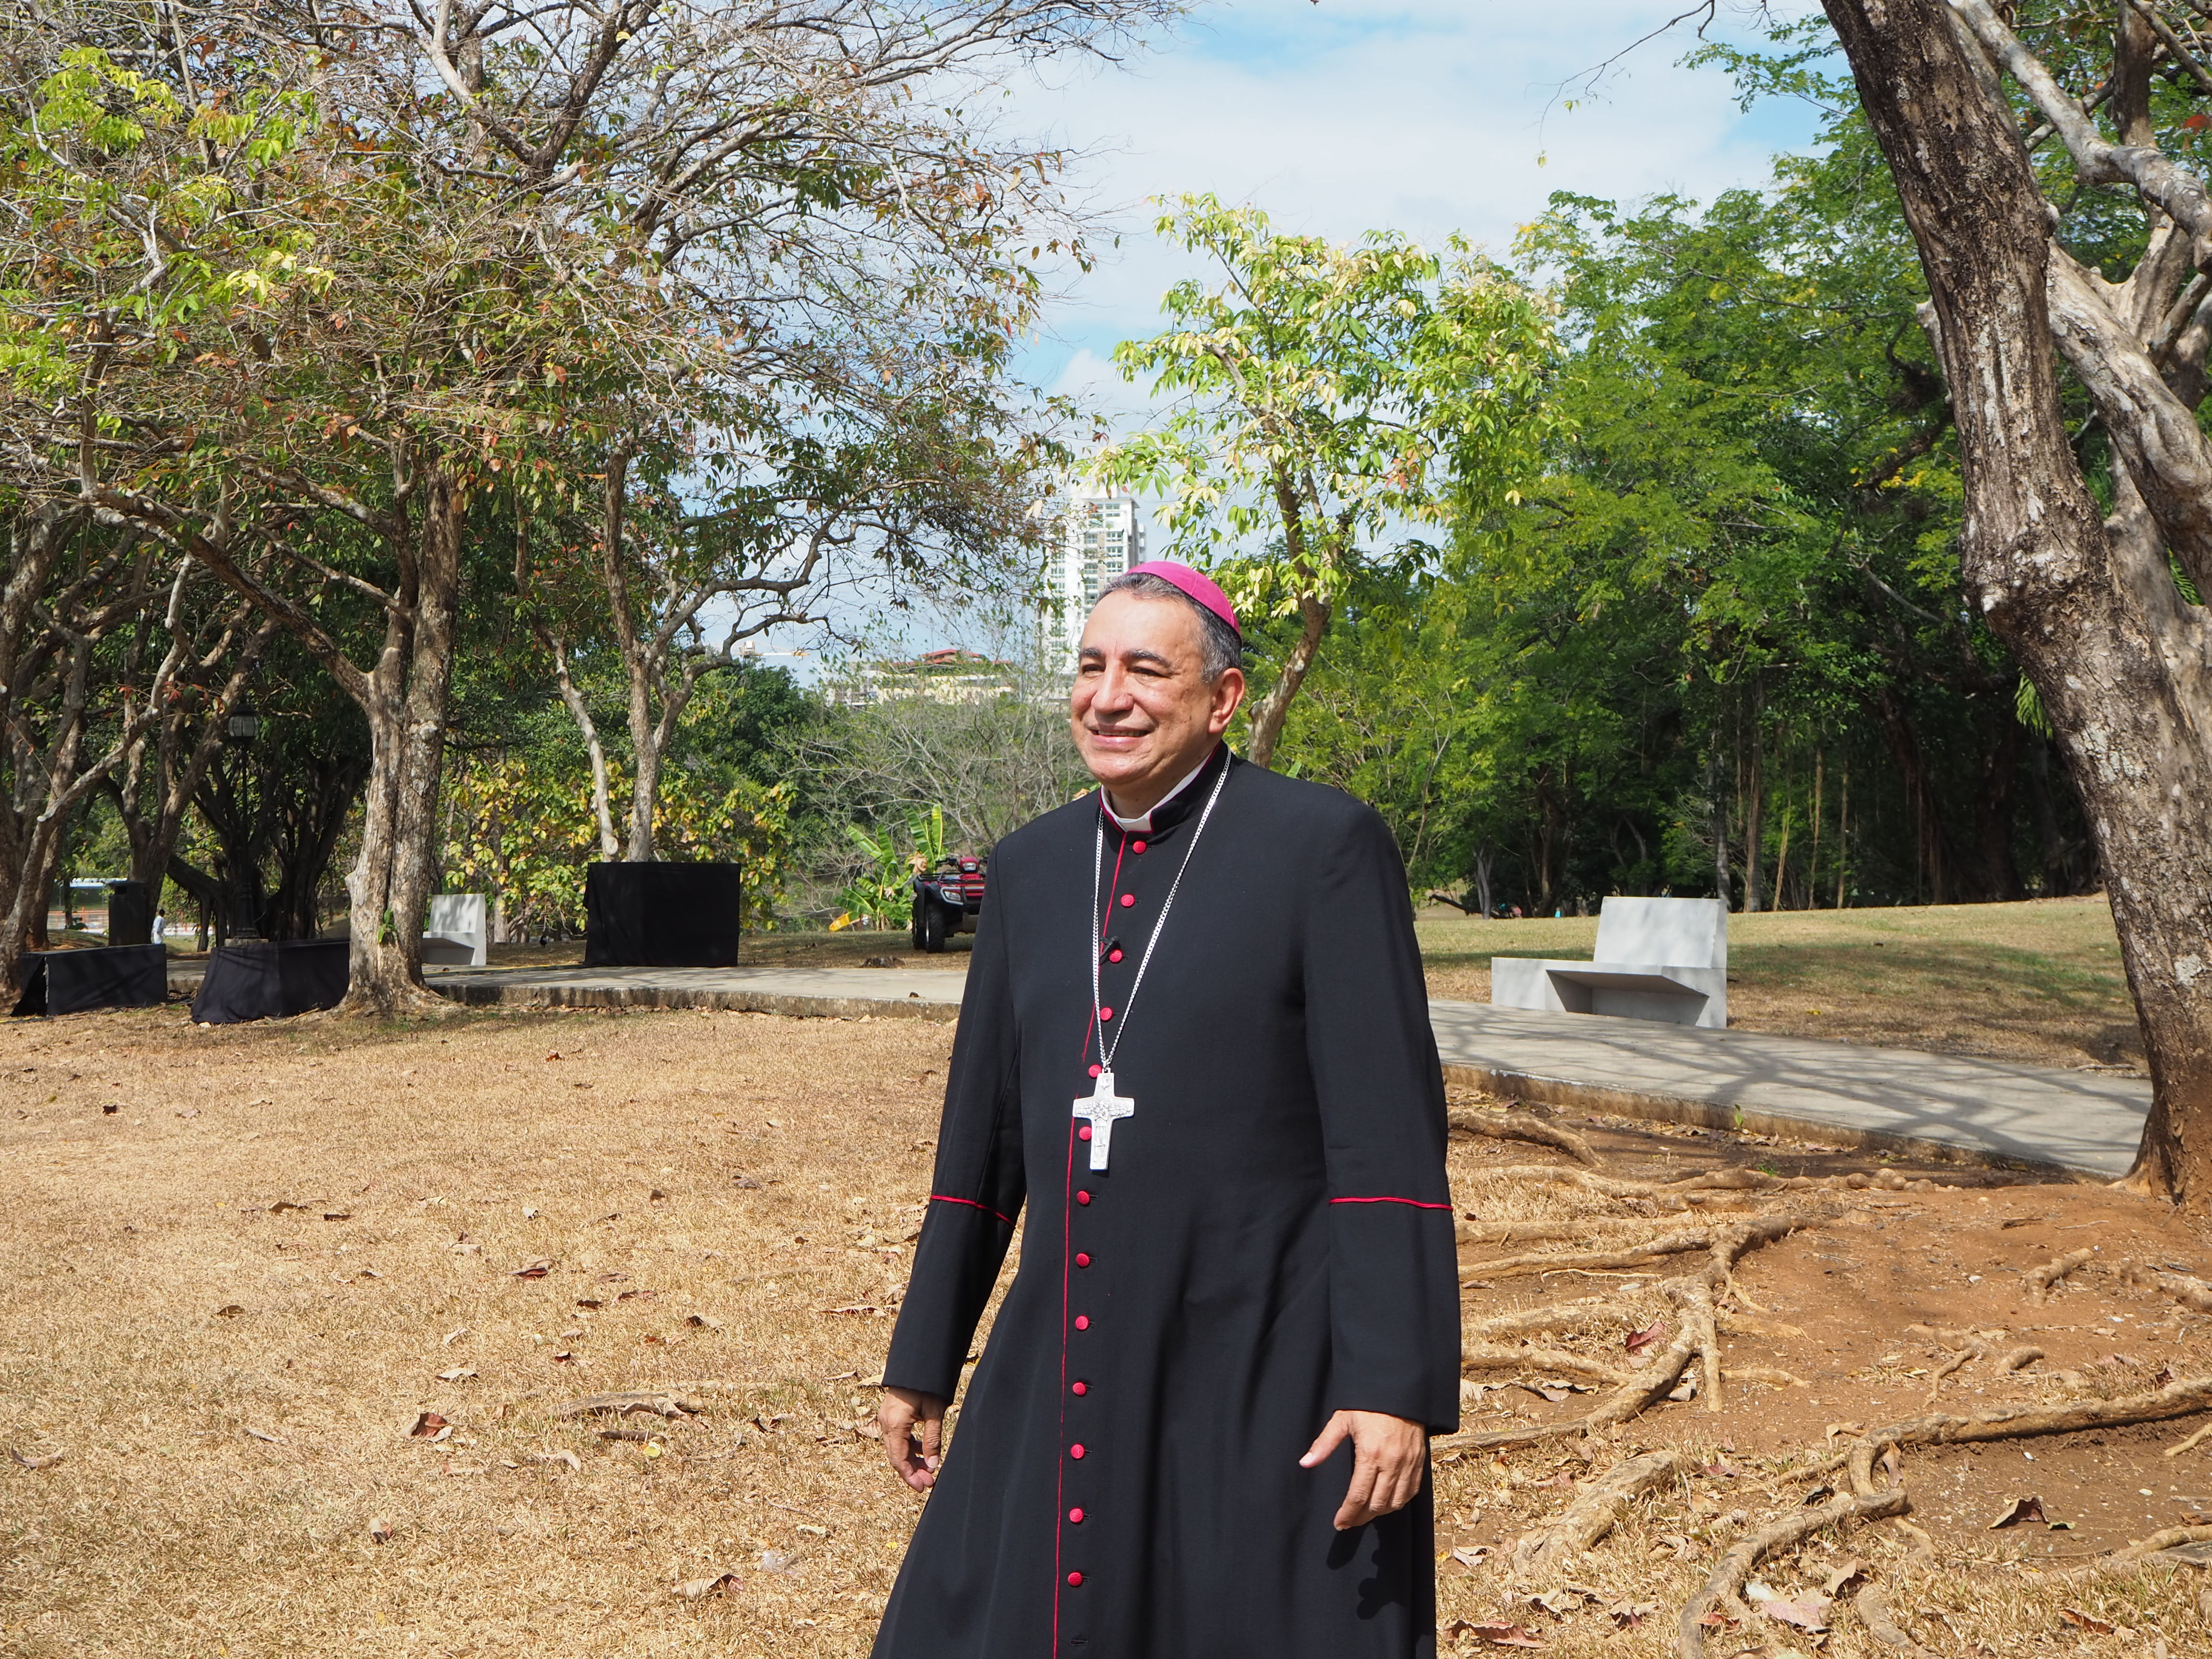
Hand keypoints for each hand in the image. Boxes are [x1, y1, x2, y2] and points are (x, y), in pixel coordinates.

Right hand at [880, 1387, 945, 1491]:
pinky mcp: (890, 1415)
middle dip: (912, 1471)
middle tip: (928, 1482)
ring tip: (928, 1469)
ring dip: (911, 1460)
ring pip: (896, 1448)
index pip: (899, 1459)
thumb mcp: (934, 1413)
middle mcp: (886, 1423)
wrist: (916, 1363)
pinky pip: (897, 1437)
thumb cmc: (927, 1385)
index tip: (923, 1487)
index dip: (910, 1476)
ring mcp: (886, 1419)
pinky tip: (922, 1451)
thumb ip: (933, 1440)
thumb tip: (932, 1466)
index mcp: (895, 1424)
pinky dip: (909, 1447)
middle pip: (896, 1456)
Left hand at [1298, 1409, 1426, 1530]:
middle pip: (1377, 1504)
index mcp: (1370, 1454)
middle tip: (1349, 1521)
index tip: (1339, 1522)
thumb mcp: (1343, 1420)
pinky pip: (1412, 1492)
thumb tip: (1305, 1463)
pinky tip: (1387, 1502)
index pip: (1358, 1495)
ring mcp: (1408, 1464)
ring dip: (1380, 1512)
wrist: (1400, 1390)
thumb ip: (1324, 1444)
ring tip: (1365, 1513)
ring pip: (1396, 1502)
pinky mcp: (1419, 1462)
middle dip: (1361, 1517)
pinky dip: (1399, 1502)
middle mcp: (1392, 1463)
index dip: (1347, 1513)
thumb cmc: (1369, 1404)